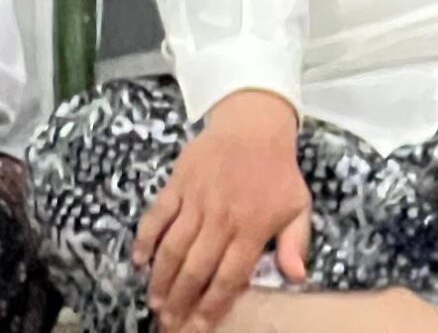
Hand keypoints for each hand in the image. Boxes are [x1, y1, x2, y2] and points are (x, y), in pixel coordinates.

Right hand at [135, 91, 306, 332]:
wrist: (255, 125)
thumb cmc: (278, 172)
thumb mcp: (298, 205)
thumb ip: (295, 243)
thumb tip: (298, 277)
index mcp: (254, 225)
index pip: (230, 276)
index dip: (212, 306)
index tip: (198, 328)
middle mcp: (223, 217)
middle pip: (196, 268)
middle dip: (180, 301)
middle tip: (169, 321)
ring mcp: (197, 200)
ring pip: (172, 248)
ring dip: (160, 279)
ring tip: (156, 301)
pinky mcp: (177, 185)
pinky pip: (155, 218)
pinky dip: (143, 241)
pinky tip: (138, 262)